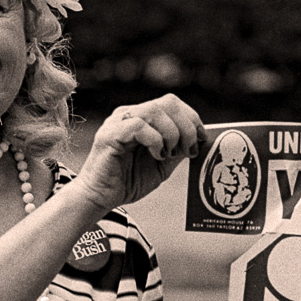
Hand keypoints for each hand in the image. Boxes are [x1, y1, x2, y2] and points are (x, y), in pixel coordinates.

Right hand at [74, 94, 206, 211]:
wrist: (100, 197)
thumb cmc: (128, 181)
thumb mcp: (162, 165)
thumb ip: (178, 150)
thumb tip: (200, 139)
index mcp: (142, 118)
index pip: (172, 103)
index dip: (192, 118)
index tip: (200, 139)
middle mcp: (130, 114)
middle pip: (168, 102)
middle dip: (186, 126)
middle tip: (187, 150)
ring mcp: (118, 122)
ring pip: (154, 111)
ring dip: (171, 133)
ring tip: (168, 154)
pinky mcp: (110, 135)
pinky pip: (139, 126)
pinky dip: (155, 140)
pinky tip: (156, 155)